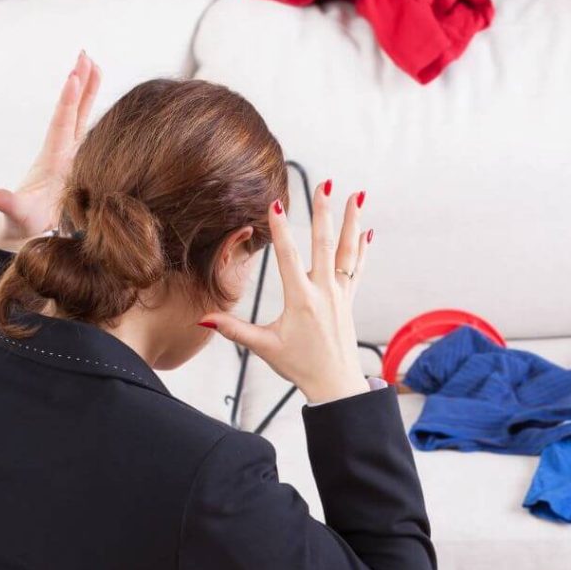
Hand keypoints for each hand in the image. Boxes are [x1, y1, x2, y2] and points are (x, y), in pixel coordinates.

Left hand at [0, 51, 100, 252]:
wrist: (27, 228)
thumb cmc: (25, 224)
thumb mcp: (17, 214)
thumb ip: (5, 203)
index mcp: (53, 159)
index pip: (62, 124)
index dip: (68, 101)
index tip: (74, 75)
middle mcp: (62, 151)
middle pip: (72, 111)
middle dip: (79, 83)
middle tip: (85, 54)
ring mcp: (71, 155)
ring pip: (82, 117)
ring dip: (89, 92)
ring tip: (96, 65)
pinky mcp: (79, 162)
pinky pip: (90, 132)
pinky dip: (97, 114)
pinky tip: (105, 104)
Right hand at [202, 182, 373, 405]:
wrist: (336, 385)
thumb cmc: (300, 366)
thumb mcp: (265, 348)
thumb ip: (234, 330)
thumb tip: (203, 320)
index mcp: (301, 301)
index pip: (288, 258)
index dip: (280, 231)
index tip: (275, 204)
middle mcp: (324, 293)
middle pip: (324, 245)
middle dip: (324, 212)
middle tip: (325, 184)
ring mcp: (340, 295)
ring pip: (347, 252)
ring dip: (351, 223)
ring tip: (357, 196)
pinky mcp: (349, 301)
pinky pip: (357, 270)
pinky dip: (362, 250)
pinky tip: (367, 232)